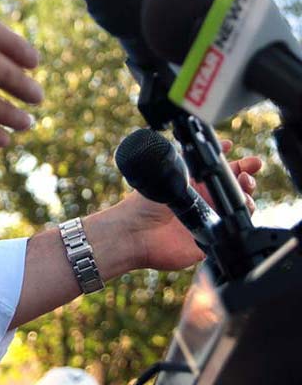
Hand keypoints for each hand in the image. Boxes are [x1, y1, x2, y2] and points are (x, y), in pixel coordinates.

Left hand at [116, 140, 261, 274]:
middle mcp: (205, 202)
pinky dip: (241, 220)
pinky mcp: (211, 238)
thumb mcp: (167, 176)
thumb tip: (198, 146)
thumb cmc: (143, 204)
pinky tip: (239, 211)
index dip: (240, 167)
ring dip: (247, 197)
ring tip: (242, 191)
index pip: (224, 174)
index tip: (250, 162)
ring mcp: (209, 220)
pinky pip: (234, 231)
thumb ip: (186, 161)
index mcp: (195, 186)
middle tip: (245, 175)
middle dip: (247, 179)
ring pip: (241, 208)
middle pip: (237, 190)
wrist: (135, 233)